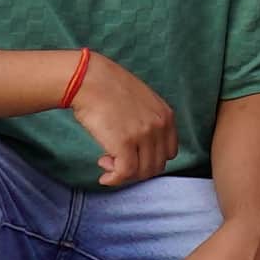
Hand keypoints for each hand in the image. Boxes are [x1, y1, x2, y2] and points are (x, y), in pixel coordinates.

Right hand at [60, 55, 183, 190]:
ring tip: (106, 162)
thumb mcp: (141, 101)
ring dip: (123, 174)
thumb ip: (148, 121)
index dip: (150, 159)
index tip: (132, 157)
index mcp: (166, 116)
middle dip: (136, 169)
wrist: (89, 79)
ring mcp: (144, 135)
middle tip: (116, 162)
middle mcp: (160, 126)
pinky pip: (125, 173)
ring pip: (142, 172)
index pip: (169, 153)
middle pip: (156, 165)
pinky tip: (104, 176)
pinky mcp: (125, 143)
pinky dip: (115, 180)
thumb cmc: (108, 88)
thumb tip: (141, 147)